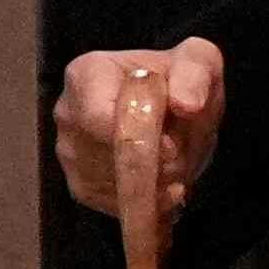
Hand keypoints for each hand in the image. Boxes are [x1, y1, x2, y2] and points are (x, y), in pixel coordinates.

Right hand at [50, 42, 221, 229]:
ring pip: (113, 185)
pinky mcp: (82, 186)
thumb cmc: (180, 80)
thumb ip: (195, 76)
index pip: (98, 118)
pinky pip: (114, 205)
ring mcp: (70, 153)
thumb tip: (187, 105)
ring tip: (176, 167)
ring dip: (155, 186)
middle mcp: (69, 114)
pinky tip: (166, 187)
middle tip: (181, 159)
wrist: (174, 107)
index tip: (172, 146)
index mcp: (86, 74)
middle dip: (154, 166)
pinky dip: (147, 204)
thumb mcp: (199, 63)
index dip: (138, 139)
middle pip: (108, 156)